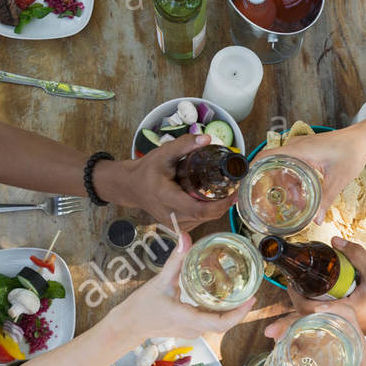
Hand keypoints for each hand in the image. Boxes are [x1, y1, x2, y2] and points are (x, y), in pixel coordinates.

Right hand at [104, 135, 231, 230]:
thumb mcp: (164, 153)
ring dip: (217, 209)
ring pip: (203, 221)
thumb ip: (185, 145)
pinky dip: (208, 212)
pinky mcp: (176, 226)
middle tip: (234, 188)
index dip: (219, 205)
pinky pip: (198, 222)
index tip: (233, 193)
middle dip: (222, 204)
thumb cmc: (147, 170)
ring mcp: (173, 224)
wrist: (131, 187)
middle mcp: (170, 216)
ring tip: (225, 192)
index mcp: (166, 198)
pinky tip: (212, 200)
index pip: (198, 210)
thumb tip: (207, 139)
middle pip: (205, 217)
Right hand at [118, 232, 254, 340]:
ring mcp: (192, 332)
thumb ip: (176, 259)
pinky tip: (224, 299)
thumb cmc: (142, 306)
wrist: (128, 325)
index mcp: (187, 318)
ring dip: (232, 312)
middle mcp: (193, 329)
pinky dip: (220, 313)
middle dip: (240, 310)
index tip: (252, 299)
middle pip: (224, 324)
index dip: (239, 313)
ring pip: (218, 325)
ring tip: (242, 293)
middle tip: (252, 292)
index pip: (220, 322)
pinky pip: (210, 324)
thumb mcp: (160, 281)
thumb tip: (186, 237)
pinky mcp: (190, 330)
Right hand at [254, 124, 365, 223]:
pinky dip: (294, 180)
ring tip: (290, 204)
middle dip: (266, 183)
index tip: (243, 184)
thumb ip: (325, 201)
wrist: (364, 138)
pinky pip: (293, 166)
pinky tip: (300, 195)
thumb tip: (316, 221)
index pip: (266, 156)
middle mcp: (296, 147)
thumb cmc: (351, 153)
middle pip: (271, 164)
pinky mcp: (308, 152)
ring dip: (285, 185)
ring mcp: (302, 148)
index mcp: (299, 150)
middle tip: (262, 201)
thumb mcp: (337, 180)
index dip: (252, 168)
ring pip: (283, 167)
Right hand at [264, 300, 365, 365]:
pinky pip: (301, 337)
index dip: (331, 307)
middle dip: (294, 319)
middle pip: (316, 317)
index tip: (315, 312)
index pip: (345, 312)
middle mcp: (339, 335)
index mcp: (354, 340)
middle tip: (275, 331)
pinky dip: (287, 337)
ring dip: (287, 326)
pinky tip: (276, 345)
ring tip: (271, 335)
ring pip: (305, 325)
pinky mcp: (316, 350)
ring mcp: (326, 342)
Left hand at [283, 237, 365, 340]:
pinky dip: (322, 306)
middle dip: (298, 297)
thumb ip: (355, 255)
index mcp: (341, 313)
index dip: (294, 294)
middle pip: (306, 314)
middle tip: (297, 278)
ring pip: (316, 317)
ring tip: (307, 283)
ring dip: (309, 302)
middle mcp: (339, 324)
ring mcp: (344, 328)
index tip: (292, 278)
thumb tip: (334, 241)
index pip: (306, 308)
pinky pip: (328, 318)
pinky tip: (326, 293)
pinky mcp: (349, 327)